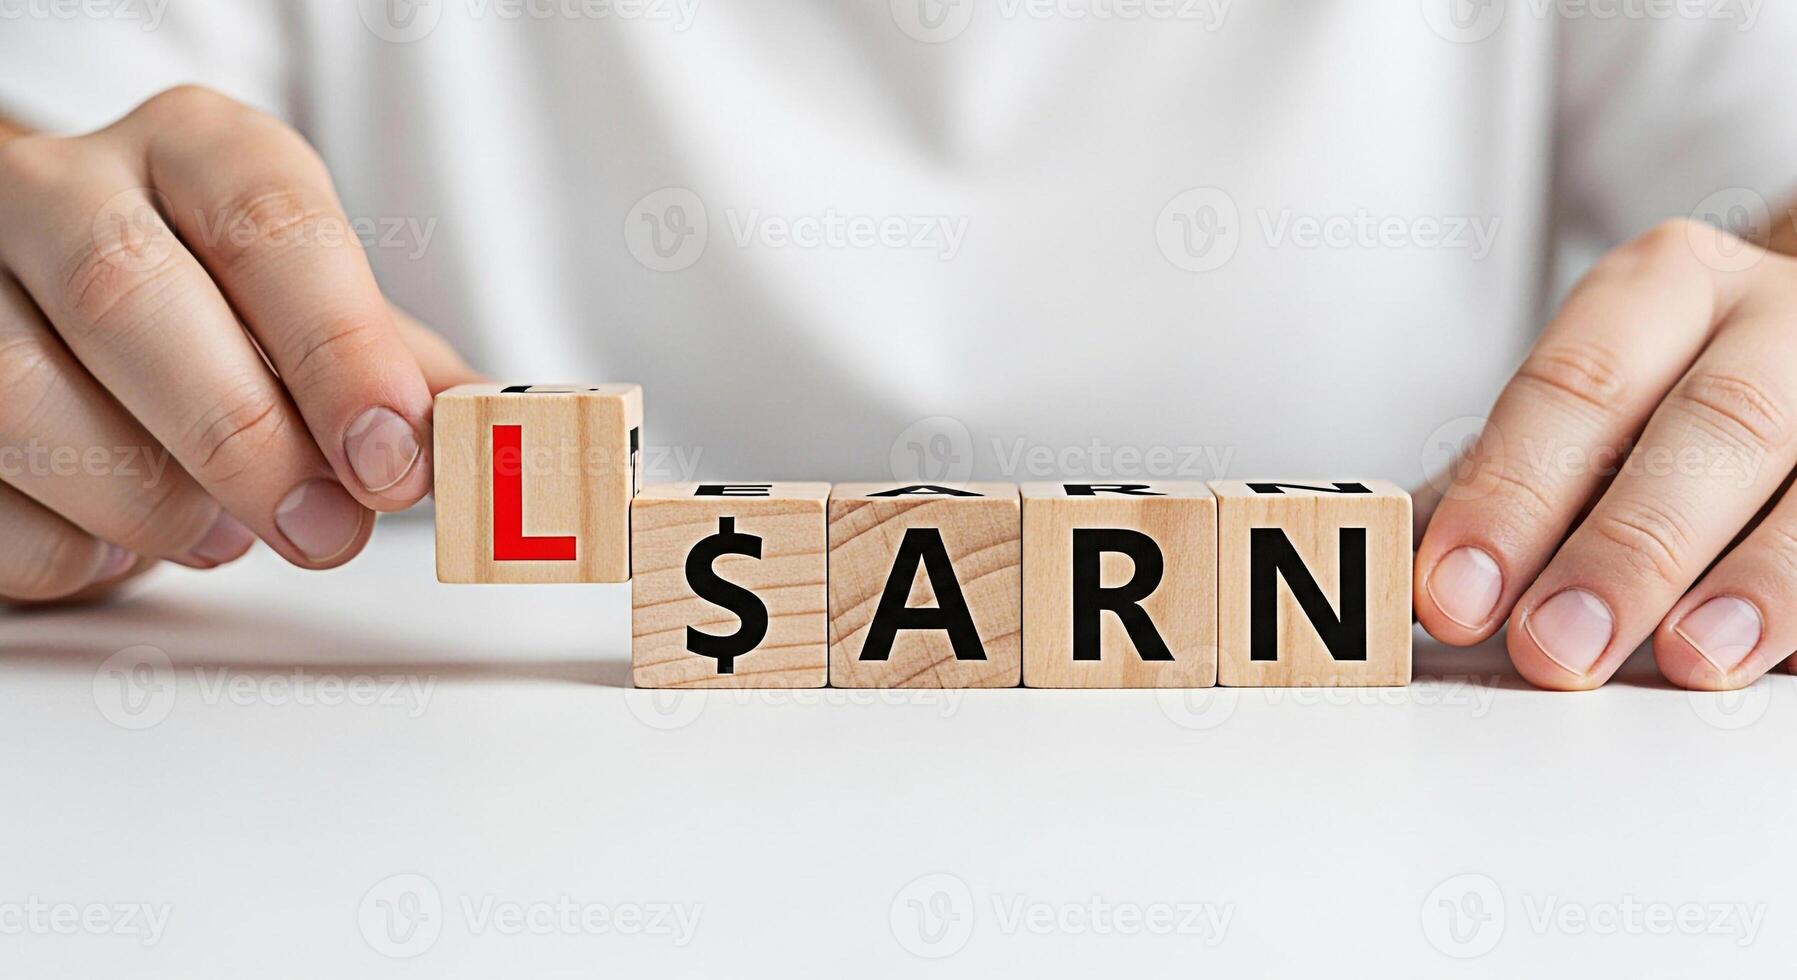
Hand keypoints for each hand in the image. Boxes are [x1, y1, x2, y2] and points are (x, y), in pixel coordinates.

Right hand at [0, 86, 478, 603]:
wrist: (58, 299)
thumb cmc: (218, 311)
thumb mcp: (320, 315)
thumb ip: (403, 372)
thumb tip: (504, 436)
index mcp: (195, 150)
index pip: (268, 218)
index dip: (339, 345)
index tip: (395, 457)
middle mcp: (61, 186)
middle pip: (129, 294)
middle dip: (240, 436)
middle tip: (322, 532)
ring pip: (22, 392)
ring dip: (146, 499)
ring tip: (223, 535)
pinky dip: (68, 548)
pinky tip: (124, 545)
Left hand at [1416, 217, 1796, 690]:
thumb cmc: (1666, 395)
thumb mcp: (1578, 410)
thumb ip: (1494, 486)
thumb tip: (1399, 575)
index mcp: (1663, 287)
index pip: (1578, 384)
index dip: (1512, 495)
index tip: (1456, 591)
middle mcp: (1773, 319)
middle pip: (1712, 424)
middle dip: (1626, 548)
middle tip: (1554, 644)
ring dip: (1755, 582)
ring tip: (1686, 658)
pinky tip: (1776, 656)